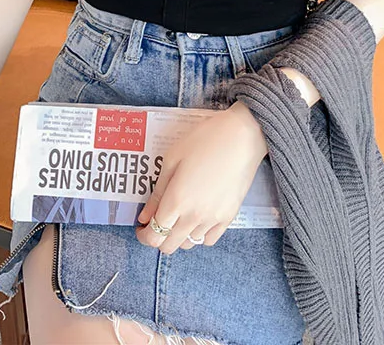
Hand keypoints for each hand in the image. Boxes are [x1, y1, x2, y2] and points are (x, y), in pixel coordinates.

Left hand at [135, 101, 267, 252]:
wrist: (242, 137)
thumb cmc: (204, 140)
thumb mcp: (172, 159)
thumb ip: (158, 192)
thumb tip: (145, 216)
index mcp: (176, 201)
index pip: (154, 235)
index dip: (143, 235)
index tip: (141, 226)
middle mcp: (194, 216)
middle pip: (169, 246)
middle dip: (157, 238)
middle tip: (156, 222)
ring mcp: (213, 219)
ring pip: (188, 244)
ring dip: (177, 236)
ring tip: (177, 218)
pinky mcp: (229, 217)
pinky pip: (208, 240)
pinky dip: (198, 235)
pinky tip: (196, 219)